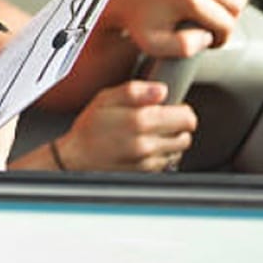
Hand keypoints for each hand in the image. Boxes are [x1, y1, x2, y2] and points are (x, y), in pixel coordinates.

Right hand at [56, 80, 196, 171]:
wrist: (76, 158)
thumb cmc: (89, 127)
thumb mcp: (105, 98)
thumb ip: (134, 90)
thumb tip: (161, 89)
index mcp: (140, 121)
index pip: (186, 118)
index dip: (181, 110)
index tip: (170, 107)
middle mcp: (147, 144)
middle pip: (186, 135)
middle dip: (177, 126)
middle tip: (159, 120)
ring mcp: (148, 162)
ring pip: (178, 150)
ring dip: (170, 141)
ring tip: (150, 133)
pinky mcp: (146, 173)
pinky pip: (167, 162)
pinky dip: (161, 153)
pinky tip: (144, 146)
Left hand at [104, 0, 256, 57]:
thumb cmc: (140, 22)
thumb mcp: (155, 45)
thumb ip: (184, 47)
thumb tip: (208, 35)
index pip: (227, 23)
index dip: (222, 38)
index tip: (210, 40)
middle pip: (236, 1)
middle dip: (229, 19)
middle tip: (213, 26)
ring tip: (219, 8)